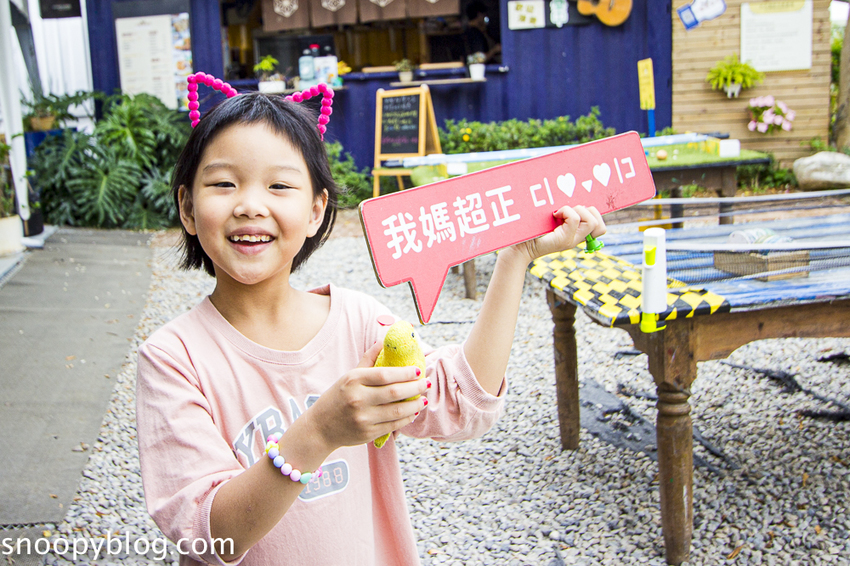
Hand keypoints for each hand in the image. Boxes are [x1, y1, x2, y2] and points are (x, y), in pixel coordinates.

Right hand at [307, 341, 428, 450]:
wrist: (320, 428)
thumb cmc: (337, 398)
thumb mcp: (348, 376)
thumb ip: (368, 360)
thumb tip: (383, 341)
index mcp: (353, 380)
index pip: (384, 374)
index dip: (404, 372)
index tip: (418, 370)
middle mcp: (358, 399)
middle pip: (395, 392)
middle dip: (415, 387)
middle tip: (426, 383)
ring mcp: (363, 418)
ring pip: (398, 411)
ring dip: (415, 405)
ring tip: (424, 399)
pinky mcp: (368, 433)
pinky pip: (394, 425)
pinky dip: (407, 418)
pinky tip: (413, 412)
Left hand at [509, 205, 605, 263]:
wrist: (519, 245)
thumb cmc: (532, 229)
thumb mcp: (552, 218)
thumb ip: (565, 211)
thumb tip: (574, 193)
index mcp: (576, 234)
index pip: (600, 228)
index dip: (596, 215)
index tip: (578, 207)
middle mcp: (577, 239)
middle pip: (600, 225)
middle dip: (587, 211)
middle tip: (567, 211)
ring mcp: (571, 240)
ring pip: (591, 221)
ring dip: (577, 210)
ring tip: (560, 213)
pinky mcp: (563, 240)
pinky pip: (575, 219)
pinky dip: (566, 211)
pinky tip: (554, 215)